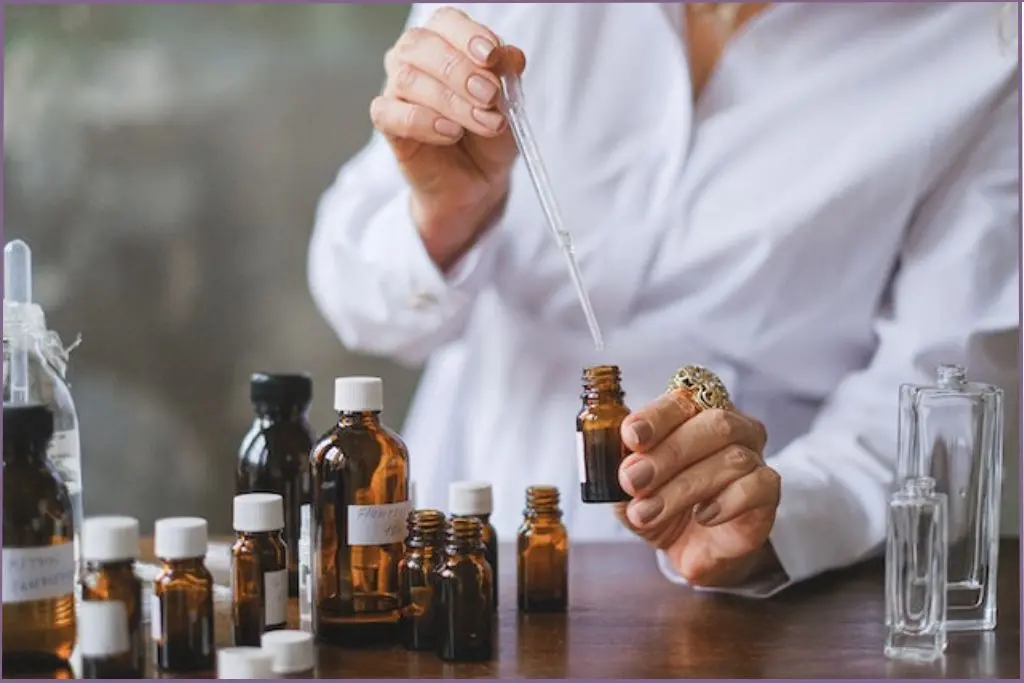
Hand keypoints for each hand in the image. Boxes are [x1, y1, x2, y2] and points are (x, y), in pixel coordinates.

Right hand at [371, 6, 526, 270]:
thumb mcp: (510, 101)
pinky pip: (390, 113)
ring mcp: (396, 88)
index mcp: (444, 40)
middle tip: (490, 97)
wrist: (478, 178)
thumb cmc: (489, 132)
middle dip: (460, 71)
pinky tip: (451, 133)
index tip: (491, 57)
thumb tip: (509, 55)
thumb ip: (507, 73)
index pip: (446, 21)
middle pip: (422, 45)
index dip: (467, 36)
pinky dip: (423, 122)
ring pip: (408, 79)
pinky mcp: (387, 123)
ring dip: (450, 101)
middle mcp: (414, 57)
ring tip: (483, 123)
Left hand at [615, 392, 781, 586]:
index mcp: (694, 413)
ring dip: (683, 488)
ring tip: (648, 512)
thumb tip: (607, 453)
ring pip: (731, 460)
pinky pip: (758, 486)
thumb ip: (618, 465)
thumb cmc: (661, 503)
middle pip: (713, 424)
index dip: (656, 416)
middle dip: (667, 454)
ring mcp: (754, 457)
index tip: (630, 436)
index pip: (681, 400)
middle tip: (633, 481)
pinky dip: (726, 501)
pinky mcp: (768, 493)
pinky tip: (701, 516)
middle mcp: (732, 427)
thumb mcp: (629, 487)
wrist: (692, 547)